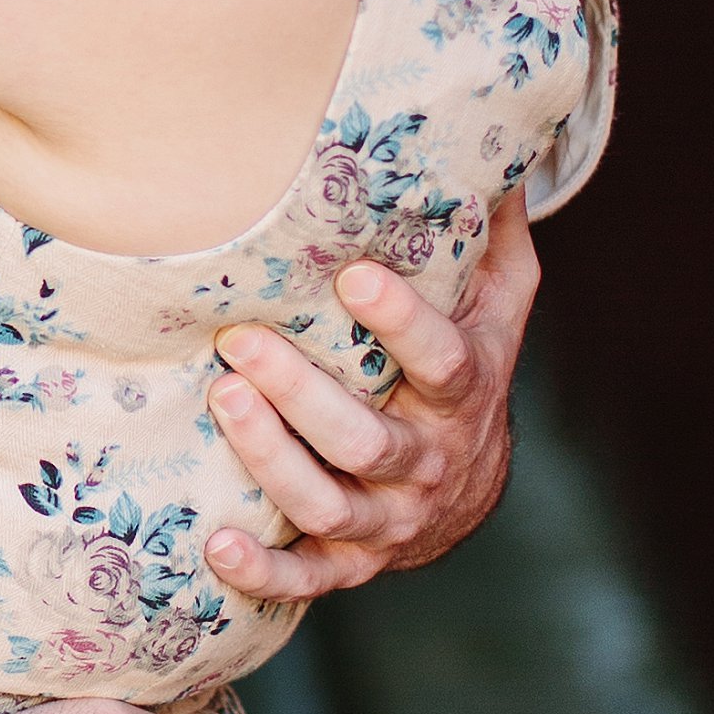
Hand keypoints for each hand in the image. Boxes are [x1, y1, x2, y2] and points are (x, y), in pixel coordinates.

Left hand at [199, 187, 538, 599]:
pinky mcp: (351, 562)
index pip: (444, 361)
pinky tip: (214, 546)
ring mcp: (389, 519)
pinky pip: (307, 580)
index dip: (404, 324)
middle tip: (241, 340)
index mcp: (465, 392)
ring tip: (222, 403)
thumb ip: (490, 228)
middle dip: (304, 393)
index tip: (356, 276)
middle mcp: (429, 462)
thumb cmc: (468, 368)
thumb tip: (494, 133)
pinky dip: (264, 573)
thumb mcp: (499, 299)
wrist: (472, 489)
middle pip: (370, 440)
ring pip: (332, 503)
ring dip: (273, 461)